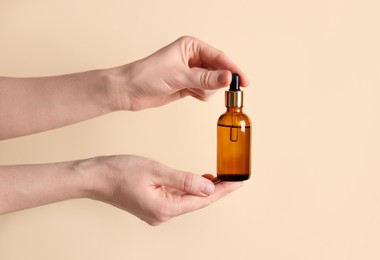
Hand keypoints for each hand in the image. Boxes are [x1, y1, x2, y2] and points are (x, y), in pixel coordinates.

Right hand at [82, 155, 241, 225]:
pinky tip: (196, 181)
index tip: (239, 183)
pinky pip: (178, 199)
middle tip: (234, 177)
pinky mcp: (153, 206)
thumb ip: (184, 180)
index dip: (223, 190)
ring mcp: (157, 213)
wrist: (95, 177)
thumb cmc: (120, 172)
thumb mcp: (156, 171)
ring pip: (188, 201)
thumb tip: (208, 187)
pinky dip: (189, 190)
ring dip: (203, 189)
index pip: (203, 200)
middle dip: (216, 189)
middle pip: (197, 202)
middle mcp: (163, 215)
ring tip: (220, 177)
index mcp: (165, 208)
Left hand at [109, 36, 248, 110]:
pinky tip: (188, 93)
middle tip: (214, 89)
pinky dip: (200, 94)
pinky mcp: (187, 84)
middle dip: (217, 81)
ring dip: (205, 89)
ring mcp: (190, 72)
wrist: (129, 91)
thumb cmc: (147, 76)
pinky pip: (204, 91)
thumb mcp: (179, 76)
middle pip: (218, 70)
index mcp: (191, 46)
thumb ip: (206, 78)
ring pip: (212, 83)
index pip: (219, 57)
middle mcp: (192, 57)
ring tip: (190, 90)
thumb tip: (228, 78)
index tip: (244, 82)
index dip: (233, 69)